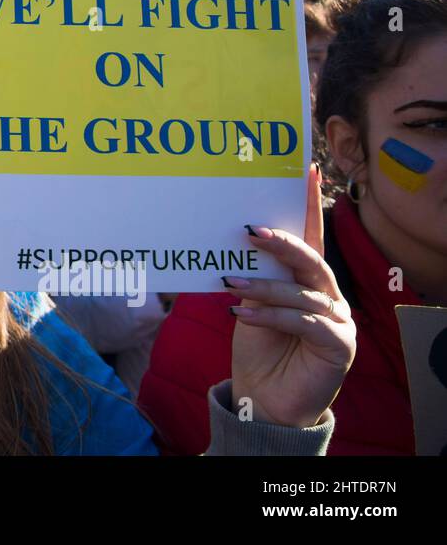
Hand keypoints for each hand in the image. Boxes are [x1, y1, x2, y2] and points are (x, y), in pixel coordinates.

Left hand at [228, 165, 355, 427]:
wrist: (264, 398)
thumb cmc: (257, 347)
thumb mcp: (248, 303)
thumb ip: (249, 274)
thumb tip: (228, 242)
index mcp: (308, 278)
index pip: (310, 234)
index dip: (308, 202)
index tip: (305, 169)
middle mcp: (328, 294)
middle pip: (310, 259)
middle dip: (282, 242)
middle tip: (250, 232)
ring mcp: (338, 320)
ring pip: (303, 292)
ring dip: (264, 286)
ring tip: (230, 282)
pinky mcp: (339, 346)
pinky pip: (305, 323)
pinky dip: (271, 317)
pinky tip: (242, 316)